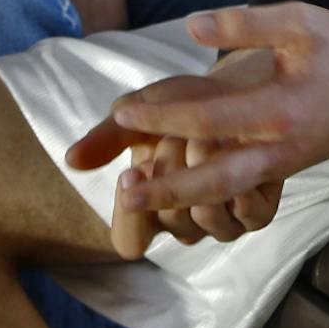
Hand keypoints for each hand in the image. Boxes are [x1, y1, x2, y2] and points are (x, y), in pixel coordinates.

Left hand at [65, 3, 328, 257]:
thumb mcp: (299, 20)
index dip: (165, 119)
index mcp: (281, 109)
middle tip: (123, 192)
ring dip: (179, 200)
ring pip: (225, 194)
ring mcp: (281, 166)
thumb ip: (247, 22)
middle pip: (216, 179)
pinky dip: (201, 197)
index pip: (212, 119)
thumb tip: (193, 24)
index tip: (123, 115)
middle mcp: (280, 148)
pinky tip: (166, 193)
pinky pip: (236, 193)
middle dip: (169, 188)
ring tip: (133, 200)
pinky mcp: (279, 171)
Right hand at [68, 50, 281, 257]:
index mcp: (150, 208)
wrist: (236, 86)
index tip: (132, 172)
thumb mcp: (138, 112)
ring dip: (202, 170)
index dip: (130, 214)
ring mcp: (222, 222)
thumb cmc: (182, 102)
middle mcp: (185, 222)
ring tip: (206, 136)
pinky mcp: (257, 212)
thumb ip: (107, 138)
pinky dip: (238, 176)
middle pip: (169, 222)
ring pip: (205, 221)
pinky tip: (233, 149)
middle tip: (177, 133)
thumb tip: (71, 160)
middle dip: (171, 169)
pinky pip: (246, 214)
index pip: (129, 242)